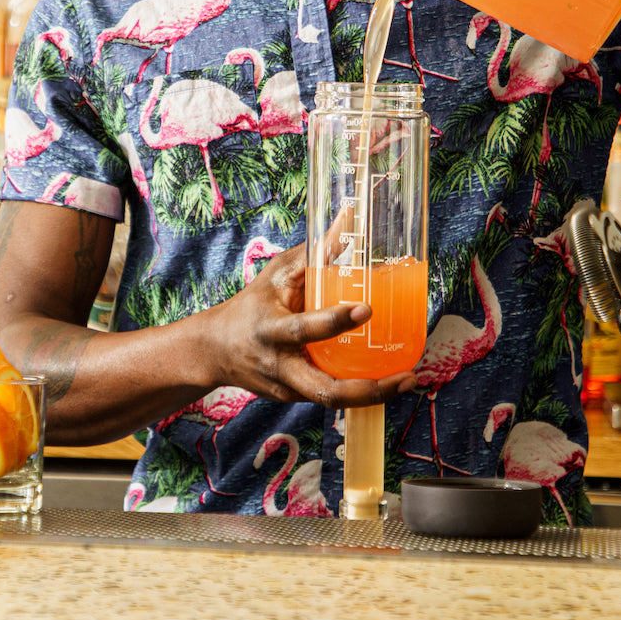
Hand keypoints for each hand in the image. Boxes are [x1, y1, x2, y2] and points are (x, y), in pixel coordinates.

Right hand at [209, 243, 417, 406]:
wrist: (214, 350)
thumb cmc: (251, 305)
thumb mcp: (276, 274)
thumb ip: (313, 252)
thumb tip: (347, 218)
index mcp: (272, 328)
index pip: (304, 328)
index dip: (334, 321)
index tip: (367, 309)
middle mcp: (280, 364)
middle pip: (325, 390)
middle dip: (367, 389)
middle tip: (404, 375)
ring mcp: (288, 387)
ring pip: (332, 401)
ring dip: (373, 395)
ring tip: (406, 380)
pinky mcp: (294, 399)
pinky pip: (330, 395)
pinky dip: (359, 390)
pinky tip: (386, 379)